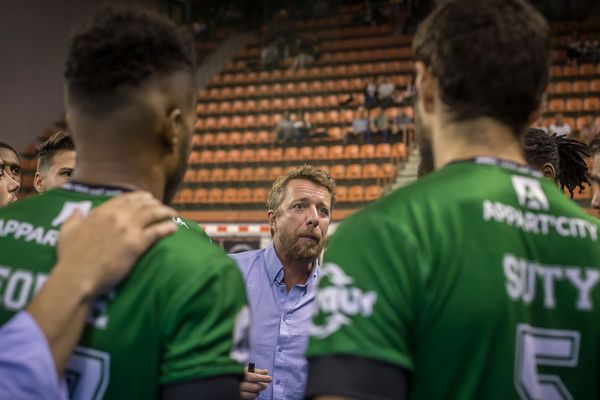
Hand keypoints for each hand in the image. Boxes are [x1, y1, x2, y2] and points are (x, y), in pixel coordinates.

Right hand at [53, 191, 176, 297]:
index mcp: (101, 213)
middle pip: (142, 205)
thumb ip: (73, 219)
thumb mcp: (66, 233)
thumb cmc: (70, 258)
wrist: (77, 277)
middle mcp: (116, 217)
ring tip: (172, 214)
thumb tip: (77, 211)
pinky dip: (167, 228)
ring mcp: (127, 230)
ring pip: (152, 214)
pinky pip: (157, 231)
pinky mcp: (136, 244)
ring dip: (165, 212)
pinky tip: (174, 227)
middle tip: (162, 206)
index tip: (147, 198)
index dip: (139, 197)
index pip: (125, 199)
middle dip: (154, 204)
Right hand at [240, 368, 271, 399]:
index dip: (262, 378)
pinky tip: (254, 393)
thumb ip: (256, 371)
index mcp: (239, 374)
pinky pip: (248, 398)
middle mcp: (237, 383)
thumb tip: (266, 371)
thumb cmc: (239, 376)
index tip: (270, 379)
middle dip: (261, 386)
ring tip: (259, 389)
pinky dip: (253, 396)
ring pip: (252, 394)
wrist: (225, 383)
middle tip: (265, 386)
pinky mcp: (238, 396)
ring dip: (257, 392)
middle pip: (253, 386)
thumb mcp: (246, 371)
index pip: (253, 376)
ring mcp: (237, 391)